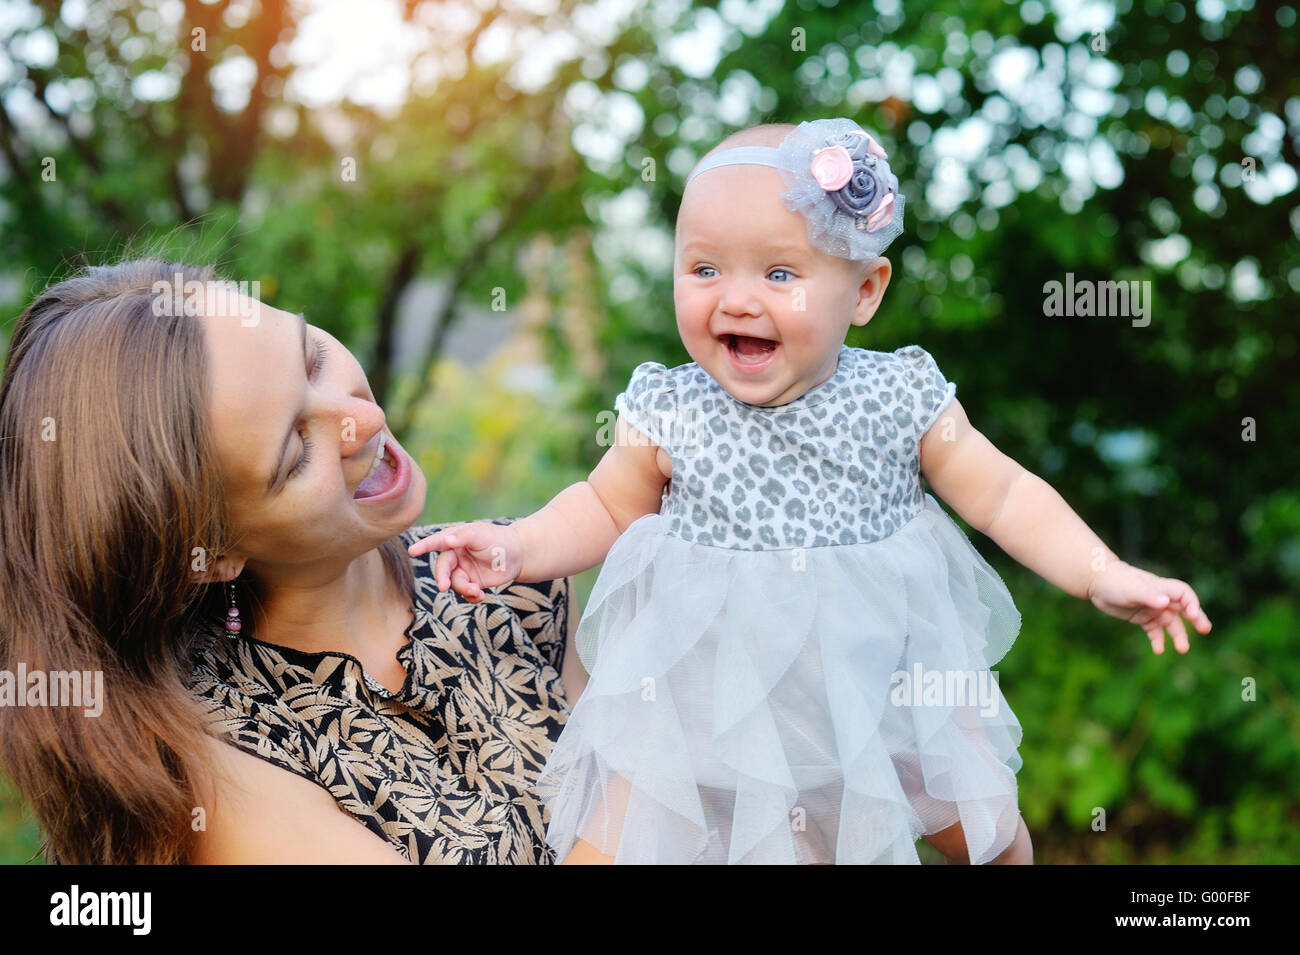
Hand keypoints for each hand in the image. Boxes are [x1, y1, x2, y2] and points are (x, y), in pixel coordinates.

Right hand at [406, 522, 523, 601]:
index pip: (437, 542)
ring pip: (454, 583)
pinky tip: (480, 596)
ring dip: (463, 589)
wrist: (519, 555)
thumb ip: (462, 537)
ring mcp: (464, 570)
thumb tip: (445, 540)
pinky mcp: (473, 582)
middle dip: (442, 578)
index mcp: (455, 540)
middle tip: (443, 587)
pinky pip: (465, 592)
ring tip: (476, 591)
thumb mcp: (480, 535)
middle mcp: (456, 555)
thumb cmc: (498, 540)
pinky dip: (471, 596)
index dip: (424, 546)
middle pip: (443, 568)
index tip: (412, 551)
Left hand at [1086, 560, 1212, 654]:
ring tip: (1182, 649)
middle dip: (1196, 619)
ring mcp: (1152, 609)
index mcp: (1161, 587)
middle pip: (1183, 609)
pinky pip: (1155, 631)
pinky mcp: (1142, 618)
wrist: (1097, 582)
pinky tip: (1158, 651)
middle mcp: (1160, 598)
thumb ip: (1148, 595)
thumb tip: (1165, 602)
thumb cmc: (1116, 581)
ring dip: (1178, 635)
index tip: (1192, 615)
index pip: (1184, 594)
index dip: (1192, 603)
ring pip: (1171, 623)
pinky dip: (1158, 640)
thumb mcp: (1132, 589)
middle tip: (1206, 630)